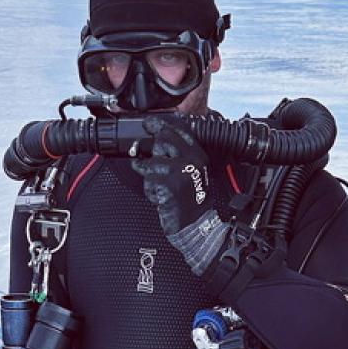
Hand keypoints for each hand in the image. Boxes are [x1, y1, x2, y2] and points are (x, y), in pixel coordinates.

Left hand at [131, 117, 228, 275]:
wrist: (197, 226)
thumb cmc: (190, 201)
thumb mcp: (190, 173)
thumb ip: (177, 156)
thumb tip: (155, 142)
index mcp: (198, 155)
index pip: (180, 130)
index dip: (161, 124)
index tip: (149, 123)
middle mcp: (192, 161)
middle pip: (163, 141)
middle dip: (153, 153)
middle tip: (152, 165)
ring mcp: (182, 172)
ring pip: (152, 162)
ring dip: (150, 177)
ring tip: (160, 188)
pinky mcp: (170, 186)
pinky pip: (149, 180)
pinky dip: (150, 190)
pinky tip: (159, 198)